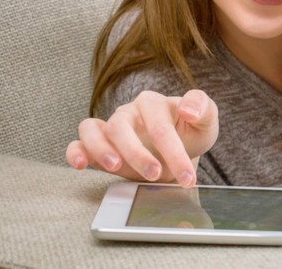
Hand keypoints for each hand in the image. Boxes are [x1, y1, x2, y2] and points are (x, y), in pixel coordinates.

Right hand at [65, 89, 218, 187]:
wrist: (179, 149)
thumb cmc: (191, 132)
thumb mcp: (206, 121)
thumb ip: (203, 108)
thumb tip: (188, 109)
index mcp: (154, 103)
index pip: (159, 125)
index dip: (174, 152)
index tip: (187, 178)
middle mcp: (128, 112)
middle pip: (122, 126)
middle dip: (137, 153)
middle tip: (154, 175)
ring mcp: (110, 127)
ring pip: (93, 129)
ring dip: (101, 149)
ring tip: (115, 167)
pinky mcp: (98, 144)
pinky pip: (78, 142)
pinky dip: (76, 152)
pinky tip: (81, 164)